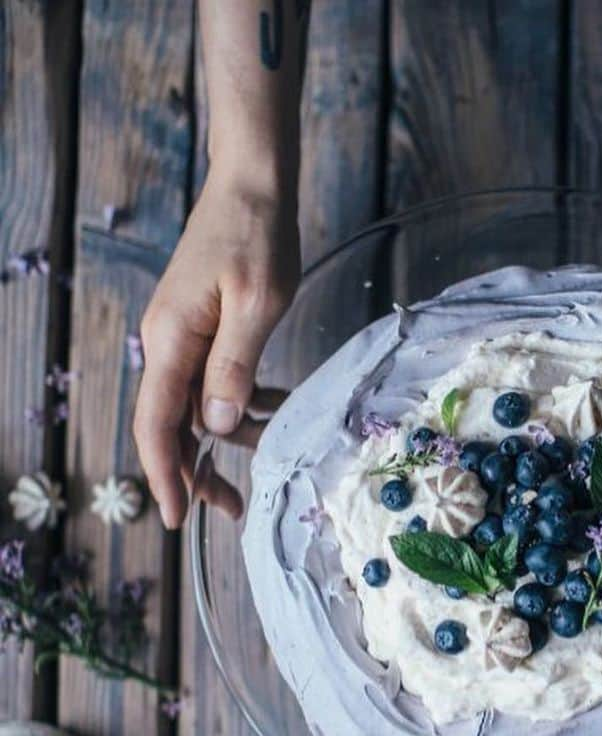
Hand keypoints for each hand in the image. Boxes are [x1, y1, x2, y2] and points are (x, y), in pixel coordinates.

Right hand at [133, 170, 299, 526]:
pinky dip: (243, 403)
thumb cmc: (257, 236)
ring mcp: (185, 336)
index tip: (179, 519)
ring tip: (270, 460)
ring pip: (199, 407)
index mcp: (171, 341)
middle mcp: (168, 343)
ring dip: (231, 437)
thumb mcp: (257, 304)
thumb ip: (235, 366)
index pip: (156, 424)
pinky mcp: (205, 329)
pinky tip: (276, 410)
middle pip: (172, 425)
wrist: (253, 183)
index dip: (166, 475)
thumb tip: (216, 425)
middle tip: (232, 509)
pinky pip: (217, 381)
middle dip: (197, 472)